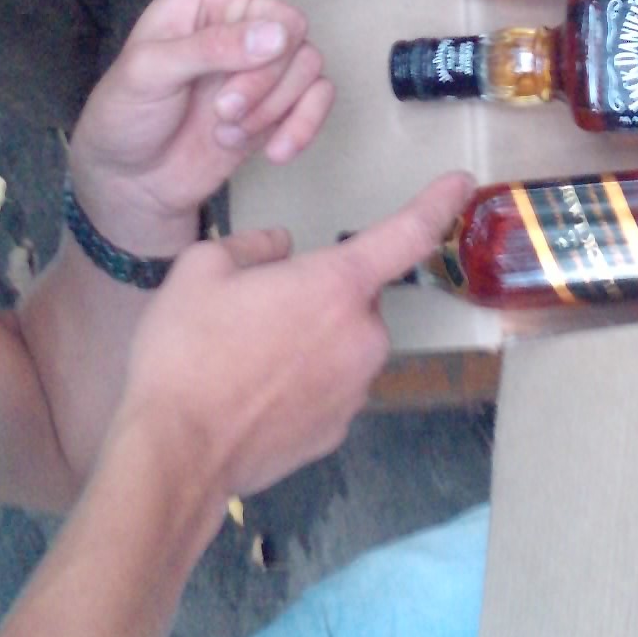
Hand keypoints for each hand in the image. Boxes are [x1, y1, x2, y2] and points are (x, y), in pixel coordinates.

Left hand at [66, 0, 397, 254]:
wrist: (132, 181)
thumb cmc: (125, 112)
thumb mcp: (149, 72)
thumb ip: (211, 48)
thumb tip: (277, 36)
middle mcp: (244, 20)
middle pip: (293, 27)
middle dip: (264, 75)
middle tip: (223, 110)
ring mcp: (265, 65)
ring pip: (308, 67)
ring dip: (273, 106)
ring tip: (227, 131)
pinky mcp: (280, 106)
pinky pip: (318, 102)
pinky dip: (301, 127)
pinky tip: (275, 152)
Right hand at [110, 170, 475, 504]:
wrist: (175, 452)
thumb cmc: (186, 352)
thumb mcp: (202, 269)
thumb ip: (253, 246)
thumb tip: (279, 250)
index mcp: (337, 286)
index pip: (408, 234)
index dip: (438, 204)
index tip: (462, 184)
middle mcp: (363, 337)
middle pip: (354, 299)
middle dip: (317, 296)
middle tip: (254, 313)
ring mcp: (355, 390)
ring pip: (341, 346)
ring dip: (310, 343)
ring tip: (244, 361)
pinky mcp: (337, 431)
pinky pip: (328, 390)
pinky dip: (300, 386)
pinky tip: (251, 397)